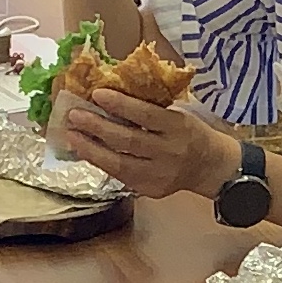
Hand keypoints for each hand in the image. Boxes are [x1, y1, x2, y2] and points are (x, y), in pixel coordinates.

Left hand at [52, 87, 222, 200]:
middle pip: (128, 140)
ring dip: (91, 149)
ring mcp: (159, 174)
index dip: (120, 104)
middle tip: (74, 115)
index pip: (145, 114)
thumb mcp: (178, 114)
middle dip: (97, 127)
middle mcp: (168, 151)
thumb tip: (110, 96)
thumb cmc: (189, 132)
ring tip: (71, 135)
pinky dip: (101, 163)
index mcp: (177, 126)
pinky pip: (120, 176)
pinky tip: (86, 152)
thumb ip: (150, 109)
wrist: (210, 166)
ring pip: (120, 163)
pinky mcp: (151, 189)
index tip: (96, 93)